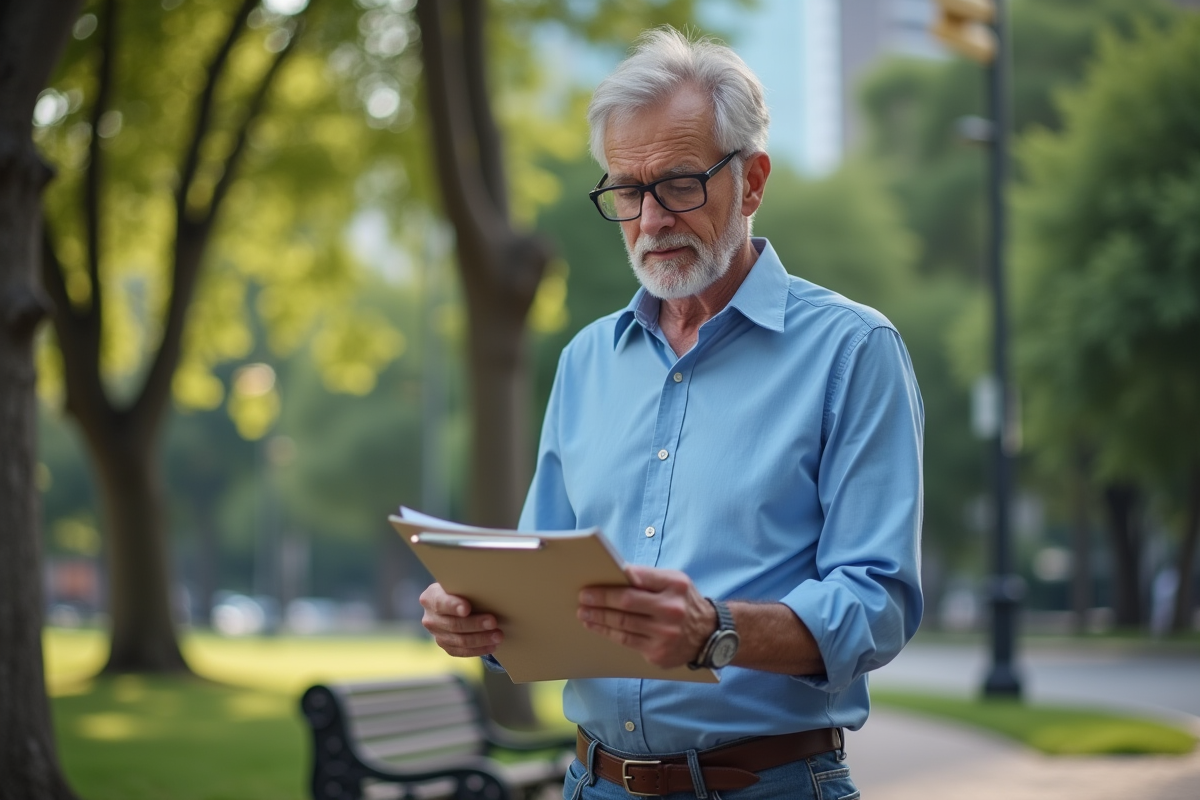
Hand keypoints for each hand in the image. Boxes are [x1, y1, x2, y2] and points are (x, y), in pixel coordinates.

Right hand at [419, 582, 502, 657]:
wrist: (453, 602)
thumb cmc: (461, 590)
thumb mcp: (459, 584)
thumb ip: (466, 588)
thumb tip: (488, 590)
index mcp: (430, 598)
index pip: (441, 603)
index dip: (454, 606)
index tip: (467, 609)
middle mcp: (430, 618)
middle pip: (453, 624)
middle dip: (475, 624)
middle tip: (493, 622)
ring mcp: (436, 634)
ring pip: (459, 640)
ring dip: (481, 639)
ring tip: (498, 636)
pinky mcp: (445, 645)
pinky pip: (461, 651)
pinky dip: (478, 649)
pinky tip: (492, 646)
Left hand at [577, 565, 716, 668]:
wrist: (709, 635)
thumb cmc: (684, 602)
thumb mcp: (675, 581)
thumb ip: (649, 577)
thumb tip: (615, 574)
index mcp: (675, 586)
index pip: (637, 580)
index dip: (611, 584)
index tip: (591, 586)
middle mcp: (672, 610)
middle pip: (627, 605)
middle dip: (600, 601)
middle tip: (582, 599)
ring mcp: (665, 635)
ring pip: (623, 625)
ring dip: (599, 619)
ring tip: (584, 614)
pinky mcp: (659, 654)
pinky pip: (627, 642)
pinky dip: (609, 633)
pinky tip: (597, 627)